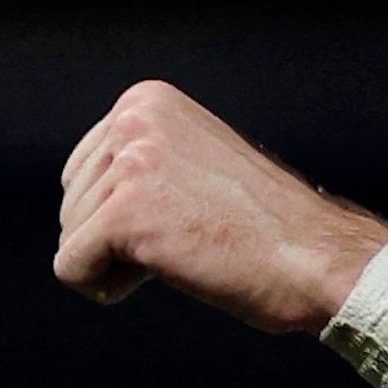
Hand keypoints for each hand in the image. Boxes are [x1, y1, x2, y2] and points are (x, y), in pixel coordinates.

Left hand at [56, 81, 387, 333]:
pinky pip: (70, 269)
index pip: (82, 175)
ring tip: (187, 248)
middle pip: (71, 206)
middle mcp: (133, 118)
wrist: (317, 257)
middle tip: (191, 235)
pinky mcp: (125, 214)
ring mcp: (130, 163)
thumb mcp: (193, 161)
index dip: (127, 214)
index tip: (187, 214)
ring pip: (71, 239)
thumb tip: (79, 189)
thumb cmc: (265, 226)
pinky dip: (106, 287)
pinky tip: (165, 271)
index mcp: (146, 100)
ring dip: (122, 262)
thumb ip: (140, 159)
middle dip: (119, 239)